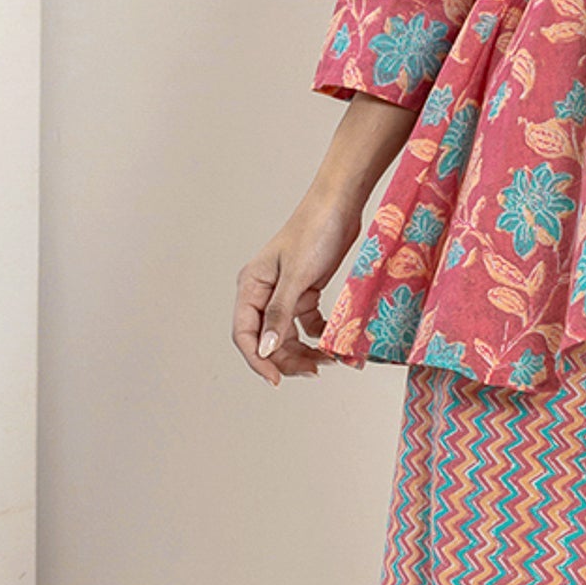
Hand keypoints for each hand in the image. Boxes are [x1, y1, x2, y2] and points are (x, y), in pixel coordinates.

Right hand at [233, 192, 366, 385]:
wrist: (340, 204)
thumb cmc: (314, 231)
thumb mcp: (297, 276)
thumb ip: (280, 314)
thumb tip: (265, 350)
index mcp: (250, 286)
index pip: (244, 334)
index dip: (258, 360)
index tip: (277, 380)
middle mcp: (263, 292)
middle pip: (266, 339)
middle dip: (287, 359)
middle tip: (313, 370)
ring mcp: (285, 291)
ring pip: (286, 334)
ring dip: (304, 351)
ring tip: (327, 360)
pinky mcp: (306, 289)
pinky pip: (306, 323)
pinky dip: (318, 335)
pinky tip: (332, 342)